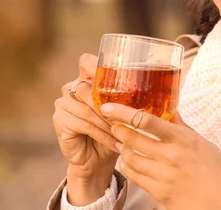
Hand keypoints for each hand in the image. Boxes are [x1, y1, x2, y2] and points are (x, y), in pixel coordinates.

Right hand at [52, 54, 119, 203]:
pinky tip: (116, 142)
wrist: (98, 159)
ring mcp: (64, 104)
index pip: (86, 62)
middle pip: (88, 88)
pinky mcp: (60, 121)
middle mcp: (72, 88)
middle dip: (109, 103)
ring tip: (125, 132)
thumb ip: (132, 98)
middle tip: (127, 116)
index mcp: (86, 79)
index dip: (96, 65)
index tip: (114, 75)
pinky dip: (102, 134)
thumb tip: (160, 89)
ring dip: (108, 122)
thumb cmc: (116, 130)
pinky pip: (84, 125)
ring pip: (88, 109)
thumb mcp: (125, 111)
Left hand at [101, 103, 220, 209]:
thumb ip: (183, 128)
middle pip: (132, 138)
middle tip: (112, 124)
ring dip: (122, 148)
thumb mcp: (204, 144)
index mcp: (183, 140)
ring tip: (121, 142)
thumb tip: (171, 111)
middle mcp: (170, 156)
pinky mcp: (159, 193)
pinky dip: (127, 167)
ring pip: (129, 158)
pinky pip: (134, 176)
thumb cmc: (219, 172)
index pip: (147, 121)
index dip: (123, 112)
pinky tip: (128, 162)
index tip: (109, 107)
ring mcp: (163, 176)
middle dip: (118, 129)